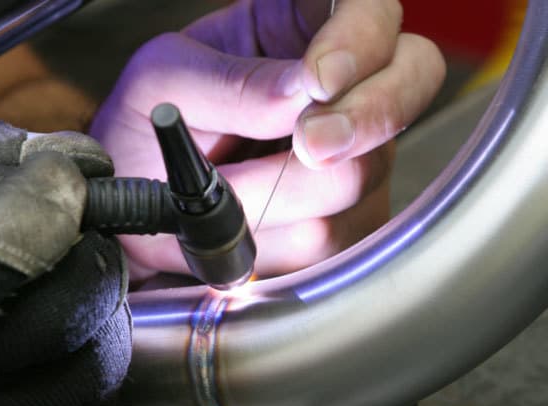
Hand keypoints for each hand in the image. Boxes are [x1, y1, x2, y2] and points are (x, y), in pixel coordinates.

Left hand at [90, 0, 444, 280]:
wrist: (136, 202)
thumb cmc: (147, 124)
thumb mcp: (164, 82)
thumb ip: (231, 81)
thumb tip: (301, 92)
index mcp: (298, 28)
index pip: (370, 8)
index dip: (361, 38)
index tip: (318, 80)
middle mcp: (342, 88)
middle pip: (411, 80)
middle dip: (362, 118)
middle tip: (307, 145)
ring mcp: (354, 154)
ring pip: (362, 174)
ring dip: (283, 195)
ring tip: (227, 188)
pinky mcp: (347, 218)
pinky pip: (337, 239)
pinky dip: (280, 241)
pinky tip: (245, 224)